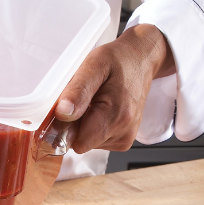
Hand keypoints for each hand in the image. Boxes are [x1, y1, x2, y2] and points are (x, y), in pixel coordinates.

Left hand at [53, 24, 177, 152]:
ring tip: (96, 101)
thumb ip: (78, 91)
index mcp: (116, 114)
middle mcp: (124, 130)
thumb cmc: (119, 61)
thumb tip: (62, 114)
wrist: (141, 62)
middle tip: (84, 99)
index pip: (77, 141)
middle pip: (81, 142)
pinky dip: (94, 127)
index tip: (67, 106)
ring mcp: (126, 137)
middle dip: (75, 123)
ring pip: (88, 142)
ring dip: (85, 123)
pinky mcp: (124, 139)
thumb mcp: (94, 65)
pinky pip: (97, 141)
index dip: (65, 126)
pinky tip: (102, 109)